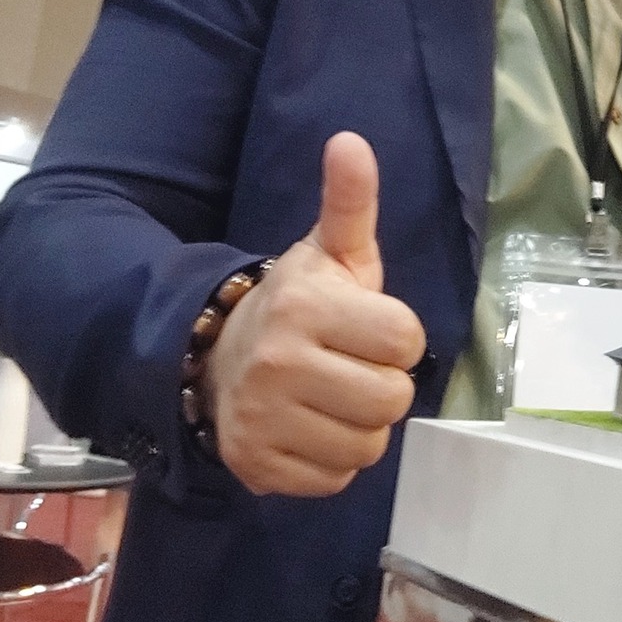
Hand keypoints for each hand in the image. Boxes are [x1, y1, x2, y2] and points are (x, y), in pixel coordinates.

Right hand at [202, 133, 427, 495]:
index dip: (397, 337)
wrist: (216, 358)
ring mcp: (263, 420)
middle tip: (352, 366)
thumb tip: (351, 141)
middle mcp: (279, 364)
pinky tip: (310, 428)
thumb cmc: (299, 304)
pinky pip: (335, 480)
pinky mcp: (256, 467)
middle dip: (383, 384)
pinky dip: (332, 460)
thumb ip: (350, 201)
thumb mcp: (330, 251)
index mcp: (306, 306)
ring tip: (333, 397)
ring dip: (361, 426)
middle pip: (392, 400)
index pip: (406, 341)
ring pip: (368, 446)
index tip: (368, 329)